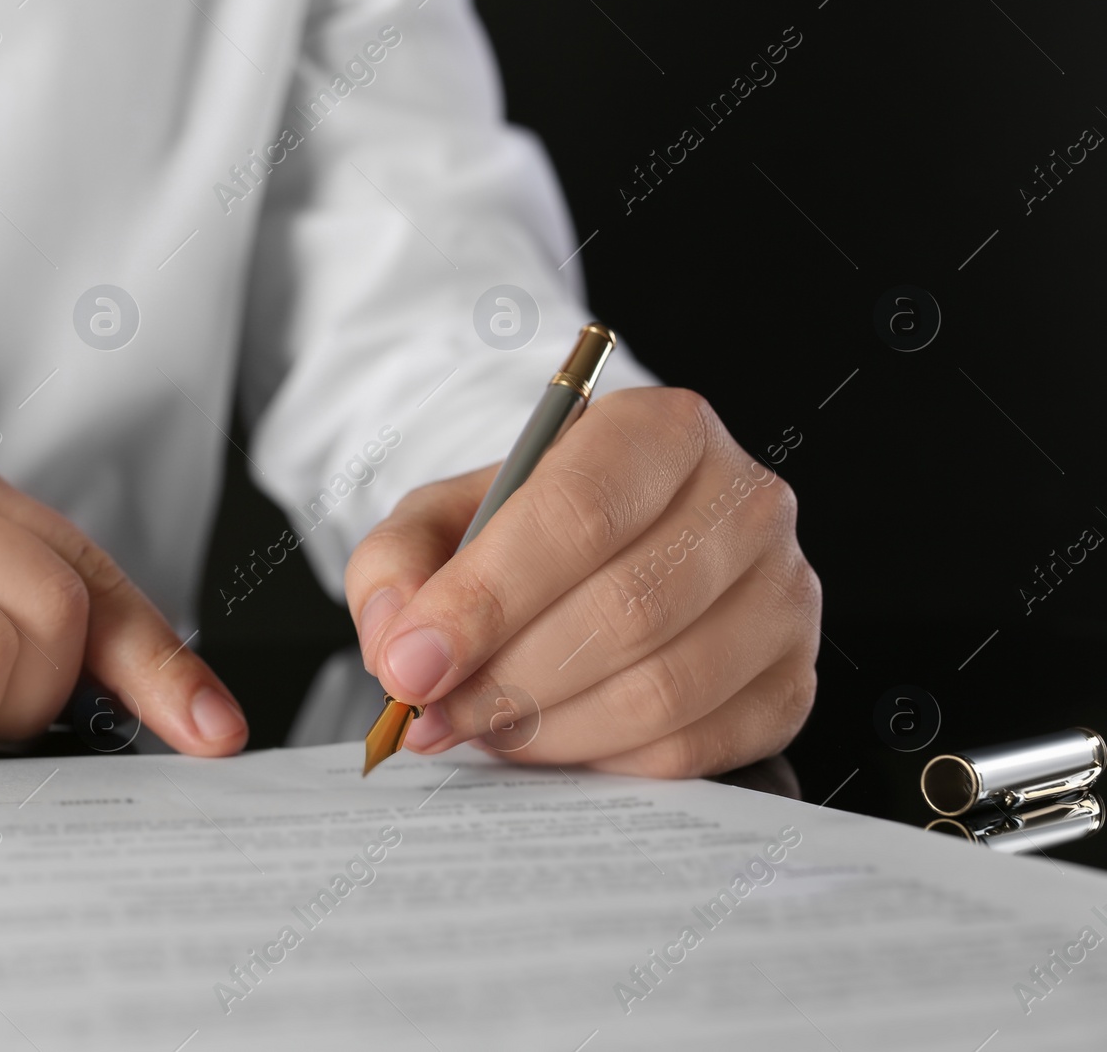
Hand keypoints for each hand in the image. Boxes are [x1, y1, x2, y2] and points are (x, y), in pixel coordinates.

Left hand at [347, 388, 818, 776]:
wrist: (608, 552)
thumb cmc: (526, 531)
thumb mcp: (442, 518)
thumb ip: (397, 564)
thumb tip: (400, 644)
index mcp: (658, 430)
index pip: (579, 514)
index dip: (487, 600)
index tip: (414, 665)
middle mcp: (743, 501)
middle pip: (626, 608)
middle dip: (509, 679)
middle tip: (438, 713)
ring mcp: (784, 594)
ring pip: (664, 689)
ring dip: (550, 728)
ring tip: (487, 727)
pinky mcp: (791, 680)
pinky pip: (694, 747)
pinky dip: (605, 759)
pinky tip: (556, 739)